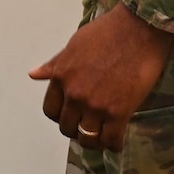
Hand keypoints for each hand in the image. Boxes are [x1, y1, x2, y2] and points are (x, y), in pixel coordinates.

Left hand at [29, 4, 173, 152]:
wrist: (139, 29)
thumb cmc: (107, 31)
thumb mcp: (74, 45)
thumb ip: (55, 65)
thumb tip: (34, 74)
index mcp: (61, 77)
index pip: (50, 110)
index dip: (60, 116)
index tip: (71, 115)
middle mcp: (74, 94)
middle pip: (67, 127)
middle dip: (76, 129)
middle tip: (89, 126)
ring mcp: (96, 105)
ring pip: (87, 139)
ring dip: (94, 141)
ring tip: (102, 137)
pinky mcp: (119, 112)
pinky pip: (112, 140)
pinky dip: (114, 144)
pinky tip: (117, 141)